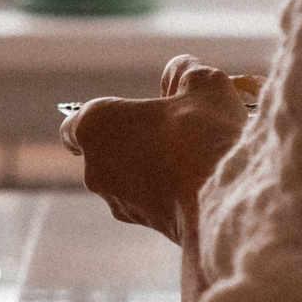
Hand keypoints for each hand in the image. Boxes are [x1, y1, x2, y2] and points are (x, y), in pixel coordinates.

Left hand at [58, 55, 250, 247]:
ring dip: (155, 170)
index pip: (76, 124)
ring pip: (131, 181)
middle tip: (176, 132)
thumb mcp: (203, 84)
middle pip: (108, 153)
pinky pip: (154, 203)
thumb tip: (177, 74)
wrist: (225, 199)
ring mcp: (119, 204)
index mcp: (95, 126)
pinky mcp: (146, 229)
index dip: (104, 118)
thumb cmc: (204, 133)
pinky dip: (171, 194)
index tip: (131, 114)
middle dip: (136, 144)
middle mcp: (96, 169)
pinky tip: (204, 183)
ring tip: (198, 158)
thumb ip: (183, 73)